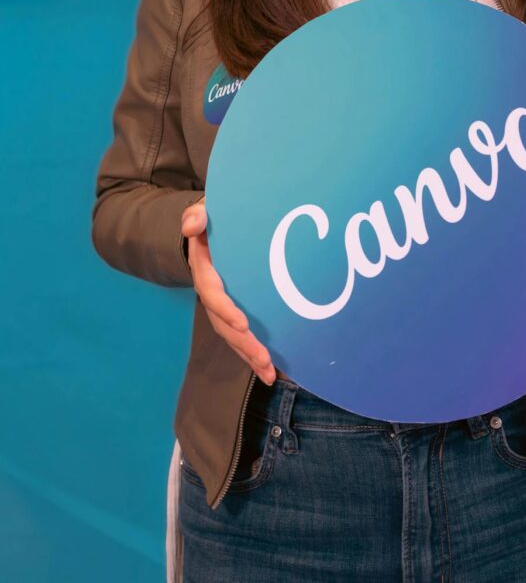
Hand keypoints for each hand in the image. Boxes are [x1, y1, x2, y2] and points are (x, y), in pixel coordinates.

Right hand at [181, 197, 276, 385]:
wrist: (214, 228)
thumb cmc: (213, 218)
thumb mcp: (204, 210)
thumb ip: (197, 215)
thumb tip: (192, 224)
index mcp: (204, 269)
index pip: (211, 293)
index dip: (225, 310)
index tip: (244, 324)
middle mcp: (211, 292)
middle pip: (223, 324)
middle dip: (243, 344)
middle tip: (264, 359)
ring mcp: (223, 305)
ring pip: (233, 336)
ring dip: (250, 356)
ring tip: (270, 373)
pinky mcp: (235, 310)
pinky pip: (243, 335)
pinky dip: (256, 353)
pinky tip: (275, 370)